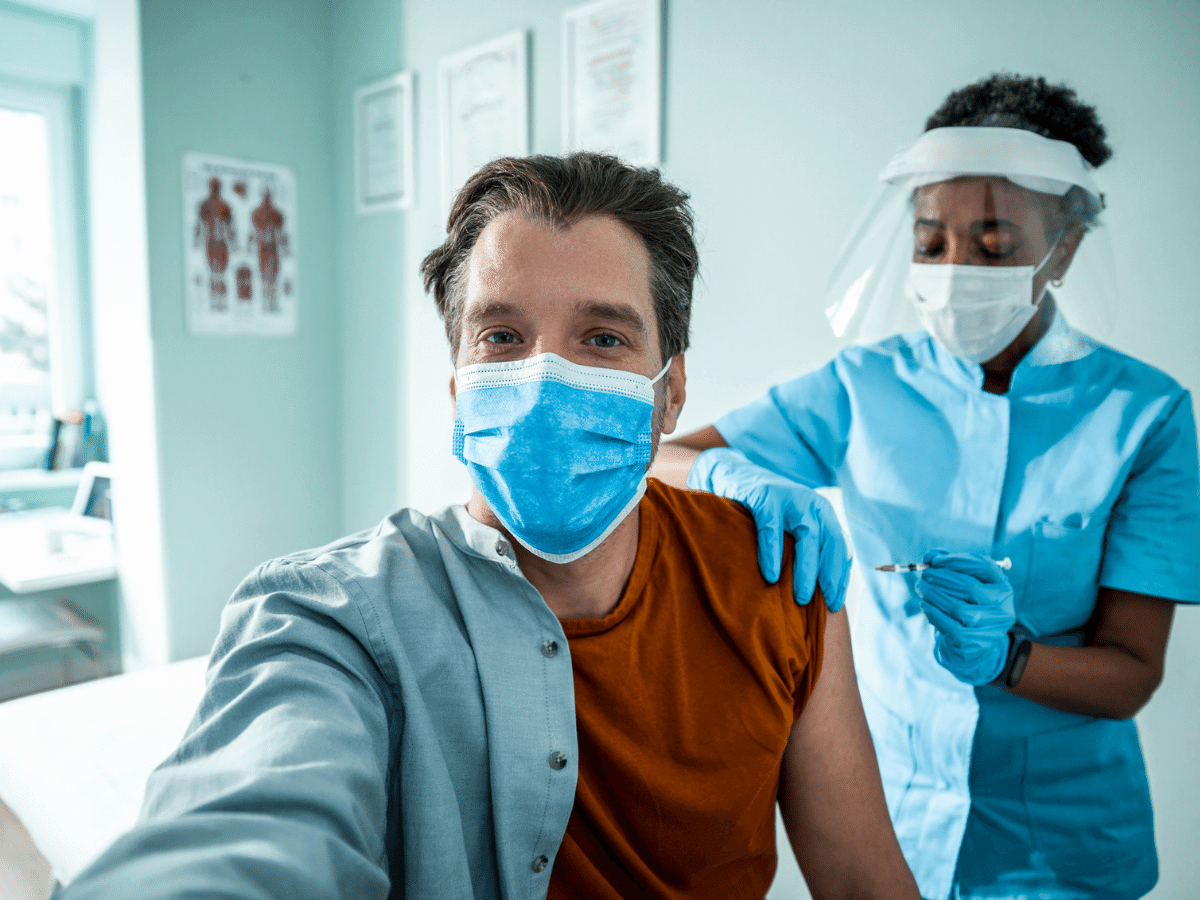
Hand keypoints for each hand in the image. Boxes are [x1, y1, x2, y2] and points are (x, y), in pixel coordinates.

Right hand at [688, 448, 849, 611]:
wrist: (735, 478)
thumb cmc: (765, 512)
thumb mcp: (792, 527)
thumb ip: (808, 548)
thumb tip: (819, 591)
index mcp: (823, 513)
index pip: (841, 548)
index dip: (840, 577)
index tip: (834, 603)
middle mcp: (813, 504)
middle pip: (830, 543)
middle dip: (830, 577)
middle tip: (823, 605)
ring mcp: (791, 498)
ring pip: (808, 537)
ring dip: (807, 570)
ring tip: (801, 598)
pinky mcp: (766, 497)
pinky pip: (772, 530)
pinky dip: (772, 554)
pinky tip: (769, 576)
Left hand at [915, 550, 1015, 685]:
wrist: (974, 643)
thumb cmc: (968, 605)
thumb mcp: (965, 584)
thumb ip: (950, 566)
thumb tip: (930, 556)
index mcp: (1002, 586)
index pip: (983, 566)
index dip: (955, 560)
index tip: (934, 560)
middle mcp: (1002, 606)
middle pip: (969, 586)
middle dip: (940, 578)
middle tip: (924, 575)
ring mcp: (991, 627)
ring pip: (957, 607)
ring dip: (933, 594)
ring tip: (921, 588)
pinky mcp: (976, 643)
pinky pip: (950, 626)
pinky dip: (933, 612)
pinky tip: (925, 605)